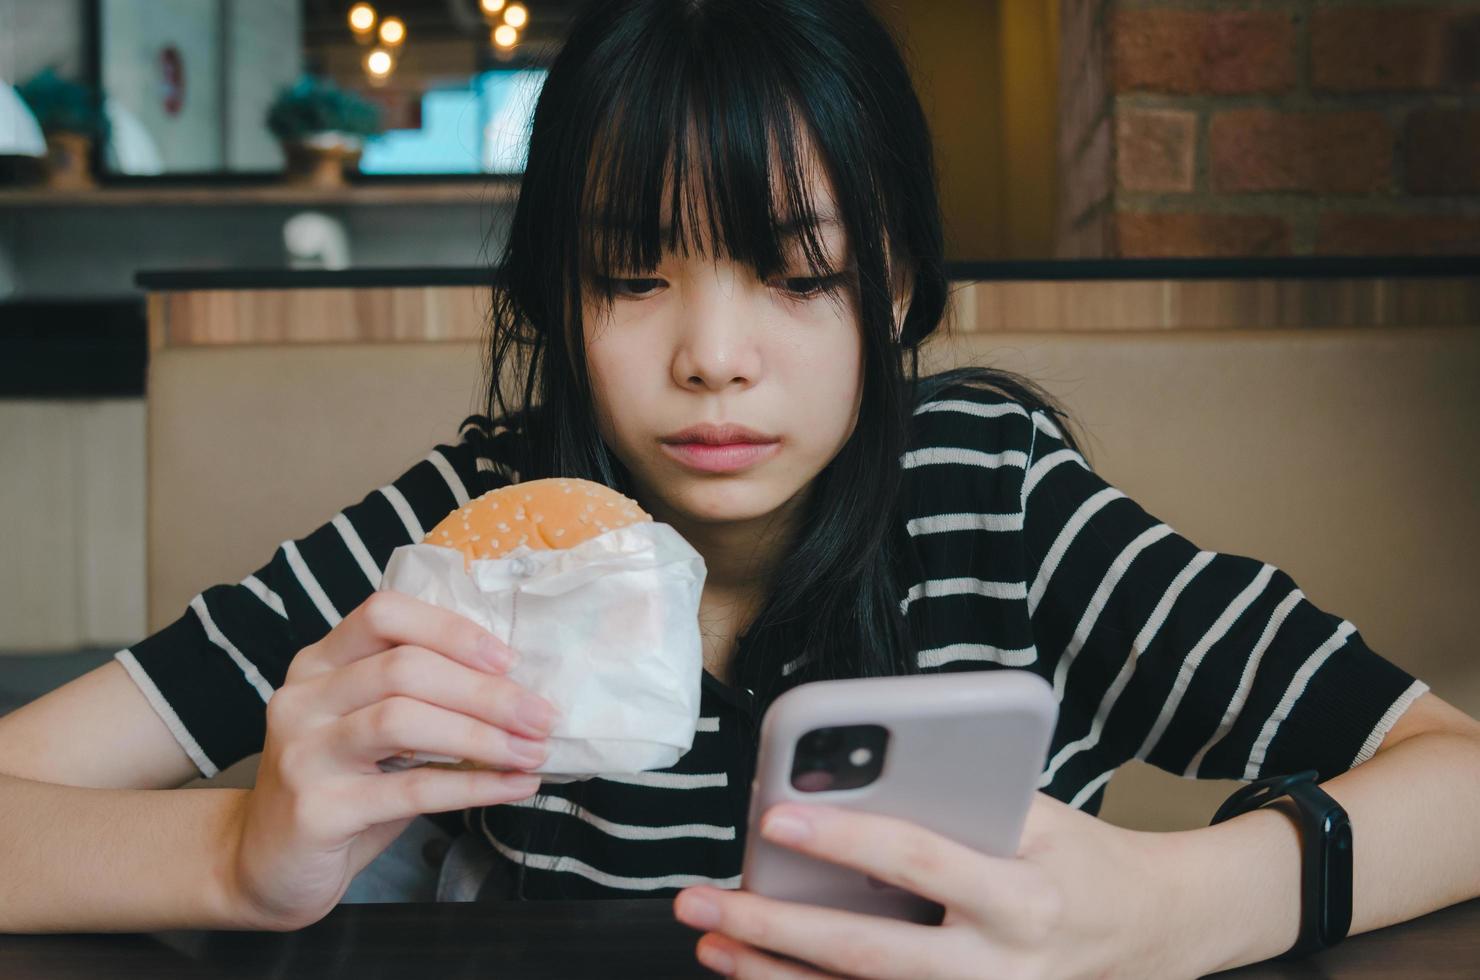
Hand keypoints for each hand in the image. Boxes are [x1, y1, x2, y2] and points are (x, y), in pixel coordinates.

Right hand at [226, 590, 559, 929]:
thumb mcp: (373, 730)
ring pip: (403, 720)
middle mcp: (302, 698)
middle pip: (405, 669)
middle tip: (541, 714)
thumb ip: (422, 698)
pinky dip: (473, 786)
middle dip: (485, 691)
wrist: (268, 867)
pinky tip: (514, 786)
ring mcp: (304, 752)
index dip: (451, 630)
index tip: (508, 660)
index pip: (385, 615)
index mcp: (319, 663)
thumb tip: (518, 690)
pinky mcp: (316, 809)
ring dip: (482, 735)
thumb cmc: (340, 788)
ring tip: (533, 750)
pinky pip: (410, 789)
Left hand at [674, 793, 1193, 978]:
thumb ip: (956, 803)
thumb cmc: (1078, 856)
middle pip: (870, 954)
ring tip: (712, 940)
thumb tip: (849, 785)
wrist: (1149, 932)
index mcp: (1025, 895)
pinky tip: (760, 972)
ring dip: (775, 975)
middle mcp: (1002, 966)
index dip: (845, 835)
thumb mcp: (1037, 812)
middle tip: (704, 901)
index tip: (774, 814)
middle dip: (776, 927)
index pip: (921, 860)